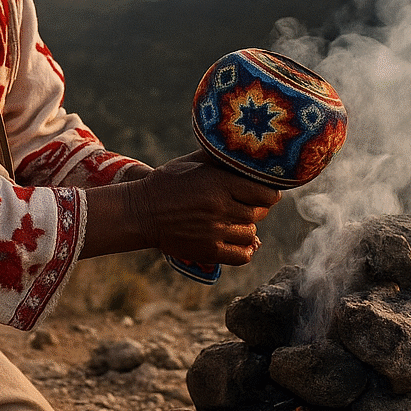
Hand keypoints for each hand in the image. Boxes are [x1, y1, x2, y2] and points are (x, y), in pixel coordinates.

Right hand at [81, 150, 280, 265]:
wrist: (141, 212)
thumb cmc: (167, 183)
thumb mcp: (192, 163)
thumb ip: (219, 160)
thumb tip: (245, 155)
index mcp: (218, 183)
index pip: (264, 193)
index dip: (268, 193)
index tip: (265, 192)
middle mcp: (220, 208)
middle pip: (259, 213)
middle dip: (257, 208)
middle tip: (247, 204)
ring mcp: (215, 232)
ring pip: (251, 233)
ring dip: (247, 227)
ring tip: (235, 221)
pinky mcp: (209, 251)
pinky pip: (243, 255)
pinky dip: (245, 249)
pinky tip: (238, 241)